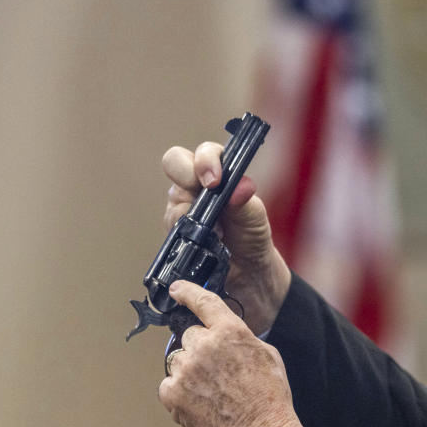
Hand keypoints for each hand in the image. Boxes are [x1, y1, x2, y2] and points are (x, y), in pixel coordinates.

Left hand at [157, 280, 309, 426]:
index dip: (188, 292)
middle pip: (190, 336)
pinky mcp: (172, 393)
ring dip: (191, 370)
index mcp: (230, 331)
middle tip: (219, 371)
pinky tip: (202, 402)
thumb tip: (223, 334)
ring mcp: (185, 370)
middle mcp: (203, 345)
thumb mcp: (266, 354)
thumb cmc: (269, 396)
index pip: (203, 301)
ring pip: (179, 360)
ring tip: (213, 391)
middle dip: (201, 349)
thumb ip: (240, 337)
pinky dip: (181, 392)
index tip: (177, 289)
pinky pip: (170, 384)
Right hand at [162, 142, 291, 333]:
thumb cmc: (251, 237)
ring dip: (195, 217)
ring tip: (218, 234)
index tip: (215, 180)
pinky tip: (207, 246)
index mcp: (215, 174)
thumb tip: (239, 187)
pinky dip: (190, 239)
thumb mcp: (255, 217)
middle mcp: (192, 187)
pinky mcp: (174, 235)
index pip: (202, 152)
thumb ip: (245, 200)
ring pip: (173, 202)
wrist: (248, 274)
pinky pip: (171, 231)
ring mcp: (180, 210)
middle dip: (187, 175)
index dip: (204, 160)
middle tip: (206, 193)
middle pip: (174, 162)